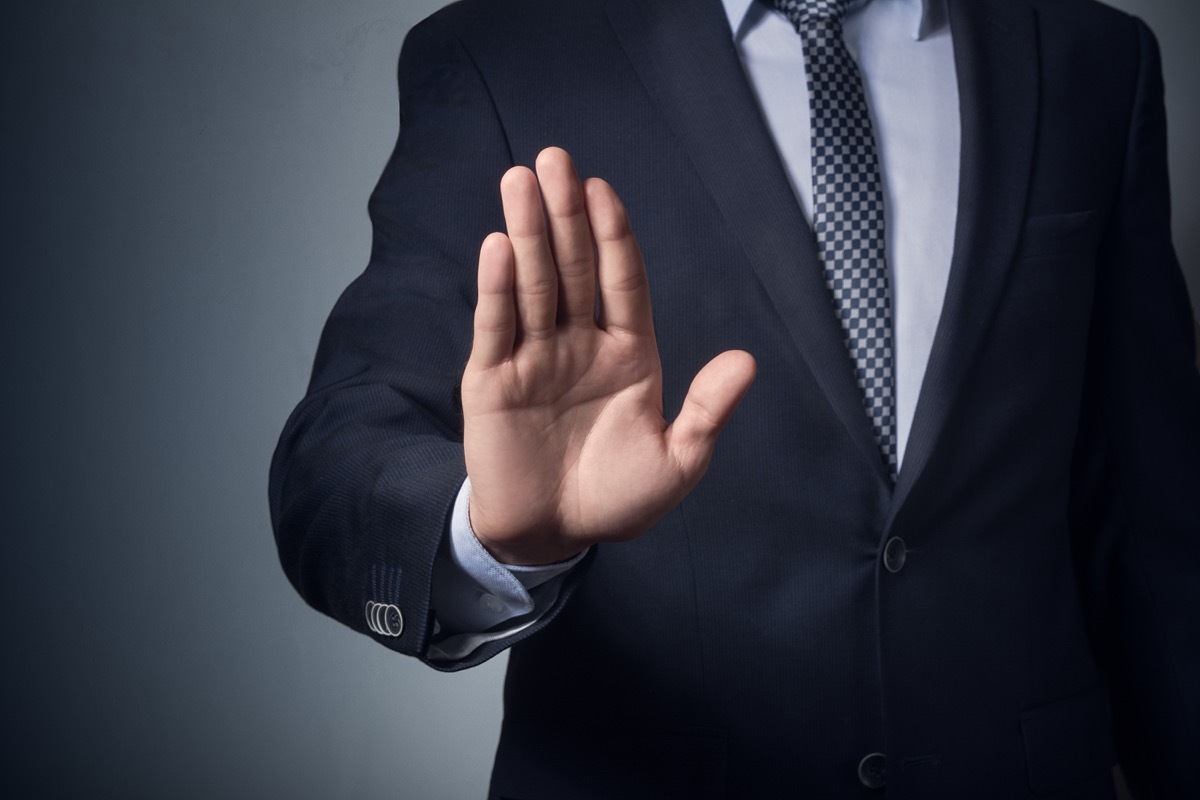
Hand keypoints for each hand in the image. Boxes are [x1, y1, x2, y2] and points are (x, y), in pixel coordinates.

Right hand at [461, 147, 755, 564]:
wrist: (553, 535)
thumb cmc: (616, 499)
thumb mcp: (676, 462)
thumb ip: (706, 412)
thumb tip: (746, 361)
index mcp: (628, 352)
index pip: (621, 280)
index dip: (612, 235)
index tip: (604, 190)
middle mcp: (578, 343)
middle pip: (571, 268)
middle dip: (564, 214)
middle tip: (555, 159)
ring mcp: (533, 357)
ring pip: (531, 285)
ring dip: (527, 233)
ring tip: (520, 180)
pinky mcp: (491, 380)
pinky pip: (496, 327)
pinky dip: (495, 288)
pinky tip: (497, 245)